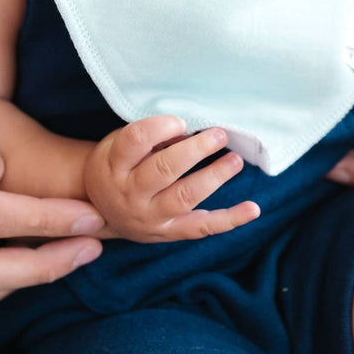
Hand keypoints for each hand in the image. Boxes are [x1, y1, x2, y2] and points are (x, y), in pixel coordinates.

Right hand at [84, 115, 260, 241]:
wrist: (100, 211)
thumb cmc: (116, 167)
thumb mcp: (119, 146)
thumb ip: (150, 137)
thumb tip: (190, 129)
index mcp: (114, 165)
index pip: (136, 141)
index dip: (161, 126)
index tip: (182, 121)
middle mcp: (130, 193)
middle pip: (164, 169)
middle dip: (196, 150)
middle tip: (219, 134)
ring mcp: (150, 216)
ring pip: (185, 197)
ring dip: (214, 177)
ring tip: (235, 160)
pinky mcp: (169, 232)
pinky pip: (202, 227)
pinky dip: (230, 219)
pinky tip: (253, 209)